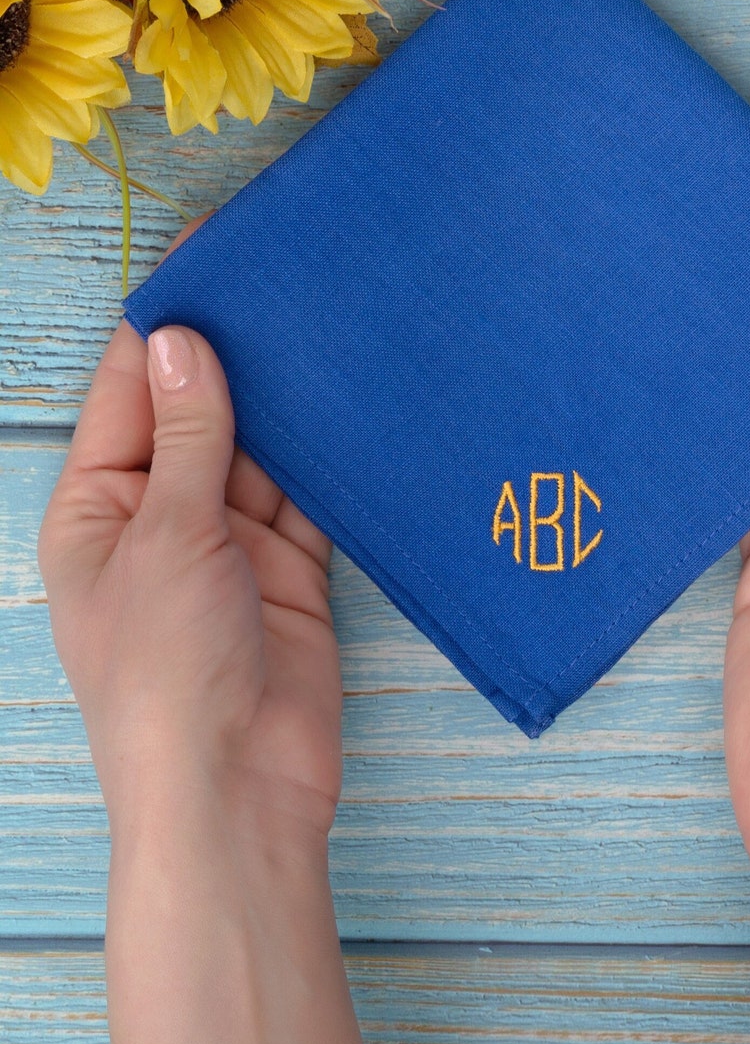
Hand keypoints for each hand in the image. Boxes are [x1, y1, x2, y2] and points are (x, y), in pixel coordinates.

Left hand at [39, 219, 363, 1043]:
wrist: (240, 790)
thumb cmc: (168, 673)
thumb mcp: (169, 537)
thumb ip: (189, 436)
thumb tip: (184, 338)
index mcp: (99, 505)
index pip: (132, 390)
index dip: (169, 324)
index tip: (212, 253)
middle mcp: (160, 513)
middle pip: (200, 410)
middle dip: (239, 353)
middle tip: (289, 273)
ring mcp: (228, 539)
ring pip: (259, 445)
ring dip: (290, 398)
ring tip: (331, 320)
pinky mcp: (291, 564)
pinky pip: (309, 491)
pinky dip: (329, 454)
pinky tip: (356, 398)